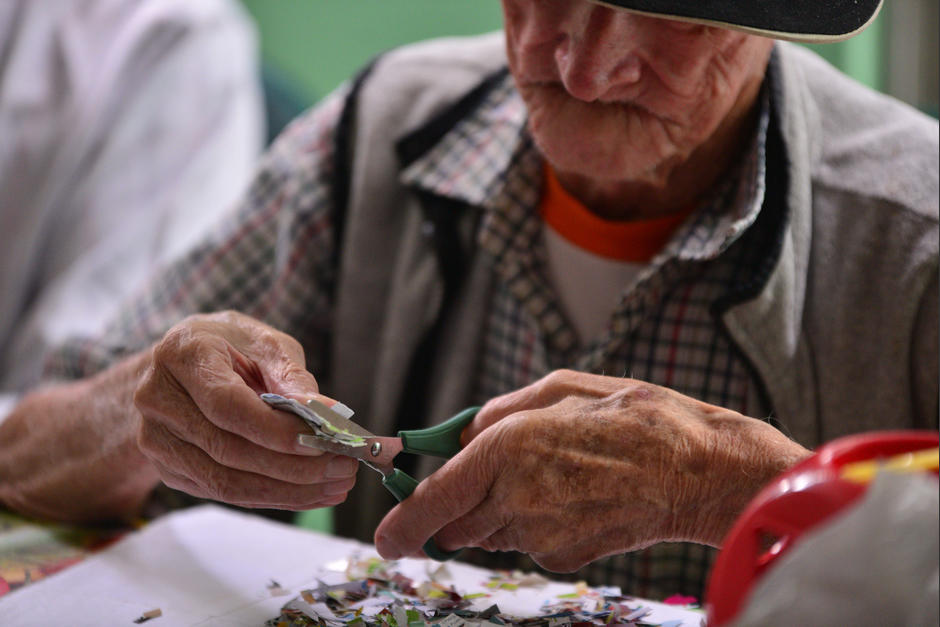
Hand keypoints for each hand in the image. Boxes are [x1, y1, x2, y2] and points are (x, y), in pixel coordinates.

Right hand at [134, 311, 358, 509]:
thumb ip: (292, 378)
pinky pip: (224, 493)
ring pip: (225, 482)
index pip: (226, 404)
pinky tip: (311, 492)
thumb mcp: (265, 344)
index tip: (322, 440)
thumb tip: (326, 414)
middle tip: (343, 467)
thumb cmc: (232, 347)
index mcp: (182, 354)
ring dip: (288, 491)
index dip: (275, 430)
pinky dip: (273, 497)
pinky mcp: (168, 468)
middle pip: (227, 449)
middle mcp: (157, 398)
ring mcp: (156, 439)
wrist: (184, 364)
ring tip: (336, 485)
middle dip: (293, 467)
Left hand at [375, 370, 809, 570]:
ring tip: (550, 477)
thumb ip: (499, 412)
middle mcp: (515, 498)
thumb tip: (465, 436)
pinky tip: (575, 497)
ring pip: (491, 534)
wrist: (698, 470)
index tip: (387, 538)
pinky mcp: (564, 556)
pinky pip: (529, 543)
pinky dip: (535, 524)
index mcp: (507, 449)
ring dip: (499, 512)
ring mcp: (540, 534)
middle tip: (491, 480)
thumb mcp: (560, 387)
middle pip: (456, 524)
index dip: (404, 522)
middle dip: (457, 509)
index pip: (436, 498)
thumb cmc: (635, 418)